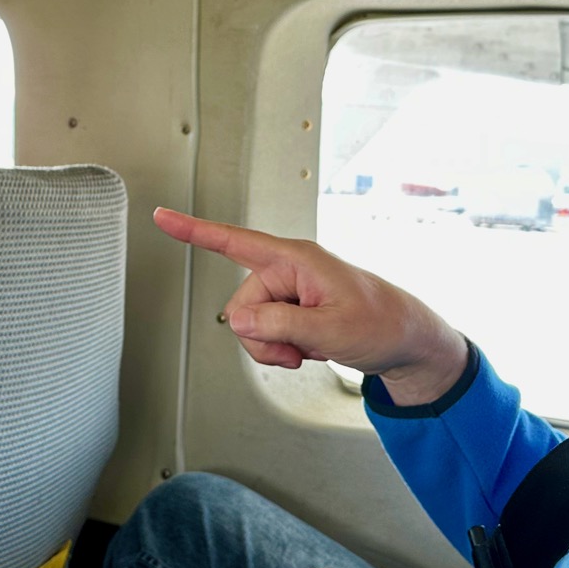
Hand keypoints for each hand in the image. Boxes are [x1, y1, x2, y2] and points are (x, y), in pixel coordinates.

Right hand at [153, 207, 467, 405]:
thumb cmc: (382, 323)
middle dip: (262, 336)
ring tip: (308, 350)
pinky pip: (265, 335)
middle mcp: (288, 271)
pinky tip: (308, 350)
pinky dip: (281, 351)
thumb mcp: (331, 328)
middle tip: (298, 349)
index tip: (162, 216)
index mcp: (296, 259)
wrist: (406, 343)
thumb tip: (239, 321)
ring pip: (250, 326)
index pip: (234, 241)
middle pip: (241, 305)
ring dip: (273, 348)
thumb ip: (280, 323)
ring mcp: (290, 293)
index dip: (194, 230)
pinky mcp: (293, 313)